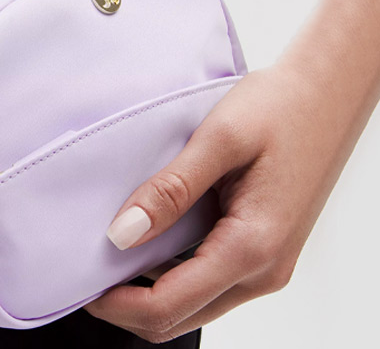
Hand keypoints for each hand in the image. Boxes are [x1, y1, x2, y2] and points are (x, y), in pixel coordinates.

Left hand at [83, 63, 356, 342]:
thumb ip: (170, 191)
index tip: (81, 280)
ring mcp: (266, 265)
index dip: (115, 303)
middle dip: (126, 307)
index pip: (168, 305)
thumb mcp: (220, 140)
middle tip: (89, 273)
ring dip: (147, 293)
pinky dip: (171, 277)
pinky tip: (149, 245)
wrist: (329, 93)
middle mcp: (262, 269)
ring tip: (112, 258)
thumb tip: (122, 234)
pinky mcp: (262, 251)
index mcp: (251, 245)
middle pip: (178, 318)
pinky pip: (208, 284)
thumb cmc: (282, 107)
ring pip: (193, 306)